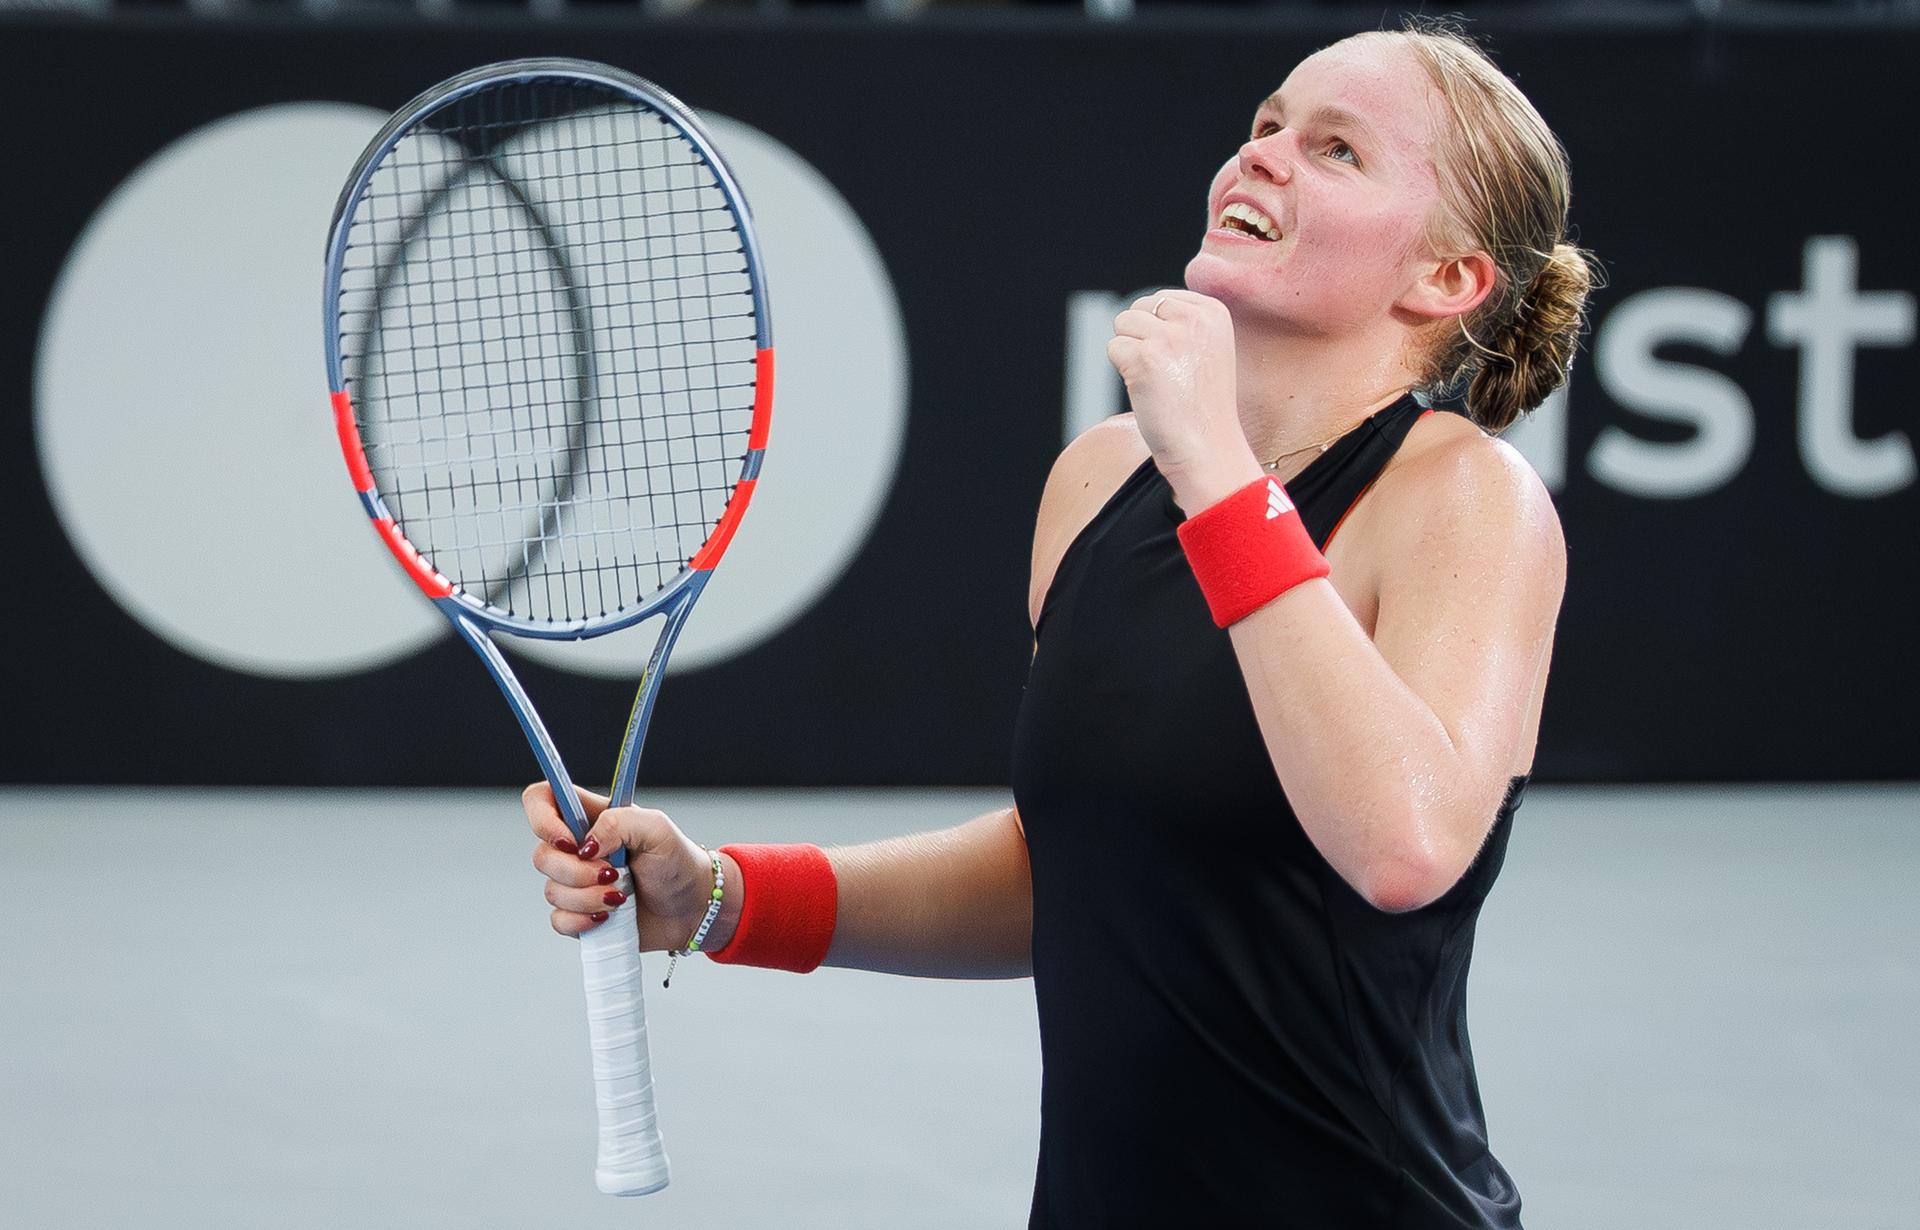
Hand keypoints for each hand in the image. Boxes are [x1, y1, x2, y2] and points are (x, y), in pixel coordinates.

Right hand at [523, 783, 737, 951]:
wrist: (692, 908)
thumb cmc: (678, 862)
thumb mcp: (658, 829)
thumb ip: (619, 823)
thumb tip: (586, 846)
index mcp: (591, 817)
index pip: (541, 799)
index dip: (541, 819)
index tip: (570, 842)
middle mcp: (577, 848)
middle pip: (541, 855)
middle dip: (576, 872)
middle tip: (613, 874)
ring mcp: (575, 882)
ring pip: (551, 891)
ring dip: (588, 898)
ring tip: (621, 897)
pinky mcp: (579, 913)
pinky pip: (559, 920)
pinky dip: (583, 921)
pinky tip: (609, 917)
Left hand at [1107, 290, 1262, 510]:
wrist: (1208, 448)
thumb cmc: (1202, 405)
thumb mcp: (1207, 349)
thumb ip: (1183, 320)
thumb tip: (1146, 305)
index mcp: (1214, 312)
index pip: (1162, 298)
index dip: (1159, 330)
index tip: (1180, 361)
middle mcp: (1194, 319)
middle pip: (1140, 308)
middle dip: (1141, 337)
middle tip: (1165, 374)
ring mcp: (1169, 337)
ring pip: (1122, 324)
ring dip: (1130, 353)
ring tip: (1157, 380)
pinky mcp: (1144, 358)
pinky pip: (1114, 348)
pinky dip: (1122, 370)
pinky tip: (1146, 390)